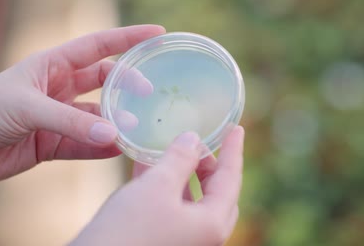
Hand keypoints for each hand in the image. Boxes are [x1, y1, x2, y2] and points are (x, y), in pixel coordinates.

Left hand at [0, 24, 165, 183]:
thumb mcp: (26, 108)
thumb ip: (71, 122)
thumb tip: (115, 135)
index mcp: (52, 65)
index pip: (99, 45)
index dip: (129, 38)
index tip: (158, 33)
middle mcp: (59, 88)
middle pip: (105, 81)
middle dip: (129, 85)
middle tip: (151, 94)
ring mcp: (57, 117)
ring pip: (98, 117)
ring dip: (118, 122)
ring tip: (140, 129)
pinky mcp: (51, 144)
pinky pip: (85, 145)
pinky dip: (101, 148)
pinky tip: (118, 151)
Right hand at [73, 126, 244, 245]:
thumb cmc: (128, 230)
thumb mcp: (156, 187)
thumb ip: (179, 159)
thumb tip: (193, 139)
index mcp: (212, 224)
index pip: (231, 179)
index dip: (232, 150)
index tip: (236, 129)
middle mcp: (203, 237)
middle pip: (217, 193)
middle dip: (210, 165)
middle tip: (201, 143)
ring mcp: (185, 242)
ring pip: (193, 202)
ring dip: (184, 175)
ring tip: (173, 151)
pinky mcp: (164, 243)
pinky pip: (173, 211)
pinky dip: (166, 188)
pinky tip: (148, 168)